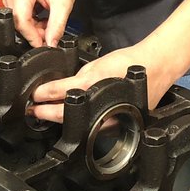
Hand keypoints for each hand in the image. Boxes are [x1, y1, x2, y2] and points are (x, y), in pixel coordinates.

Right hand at [3, 0, 75, 47]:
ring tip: (48, 22)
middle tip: (49, 32)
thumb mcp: (63, 2)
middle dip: (35, 32)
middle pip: (19, 24)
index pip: (21, 21)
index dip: (32, 36)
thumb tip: (51, 43)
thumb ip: (57, 25)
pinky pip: (20, 20)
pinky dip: (32, 24)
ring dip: (34, 28)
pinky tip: (42, 18)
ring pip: (19, 24)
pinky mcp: (13, 1)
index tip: (43, 44)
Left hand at [30, 42, 178, 122]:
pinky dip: (81, 123)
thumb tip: (59, 87)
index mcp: (93, 84)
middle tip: (34, 111)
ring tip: (48, 114)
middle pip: (66, 116)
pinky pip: (94, 127)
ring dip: (62, 120)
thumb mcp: (96, 64)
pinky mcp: (117, 124)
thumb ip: (77, 76)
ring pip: (79, 125)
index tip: (34, 97)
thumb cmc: (129, 63)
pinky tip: (73, 119)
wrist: (155, 67)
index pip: (62, 93)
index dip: (44, 96)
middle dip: (47, 113)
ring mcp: (110, 118)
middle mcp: (101, 105)